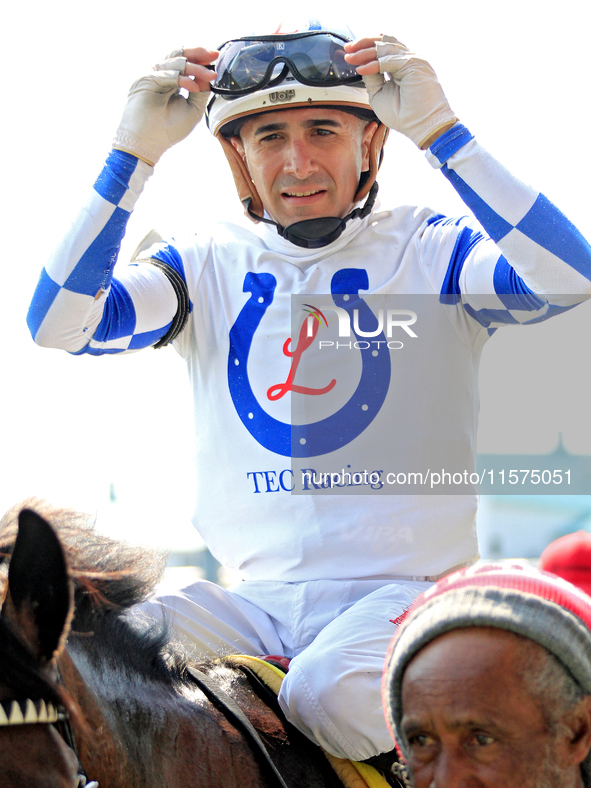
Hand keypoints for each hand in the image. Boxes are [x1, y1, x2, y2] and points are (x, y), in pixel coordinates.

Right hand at [113, 47, 218, 164]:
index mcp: (172, 81)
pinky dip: (182, 79)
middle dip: (198, 53)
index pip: (186, 62)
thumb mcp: (193, 109)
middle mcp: (162, 75)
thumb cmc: (169, 129)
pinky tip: (194, 86)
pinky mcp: (146, 80)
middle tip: (214, 54)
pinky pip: (167, 74)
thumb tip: (209, 75)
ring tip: (209, 76)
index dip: (201, 58)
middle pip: (180, 55)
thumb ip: (201, 91)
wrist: (149, 142)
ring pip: (175, 62)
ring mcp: (153, 76)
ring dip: (195, 68)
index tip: (216, 57)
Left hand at [344, 36, 456, 149]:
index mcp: (401, 66)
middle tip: (347, 48)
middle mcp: (407, 60)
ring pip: (386, 48)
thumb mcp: (379, 95)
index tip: (348, 53)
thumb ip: (372, 79)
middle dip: (363, 43)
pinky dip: (374, 64)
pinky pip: (390, 60)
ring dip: (366, 52)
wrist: (421, 125)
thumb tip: (360, 65)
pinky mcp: (414, 63)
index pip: (382, 49)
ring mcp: (412, 60)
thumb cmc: (403, 115)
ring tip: (351, 58)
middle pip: (384, 42)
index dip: (365, 49)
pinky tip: (362, 69)